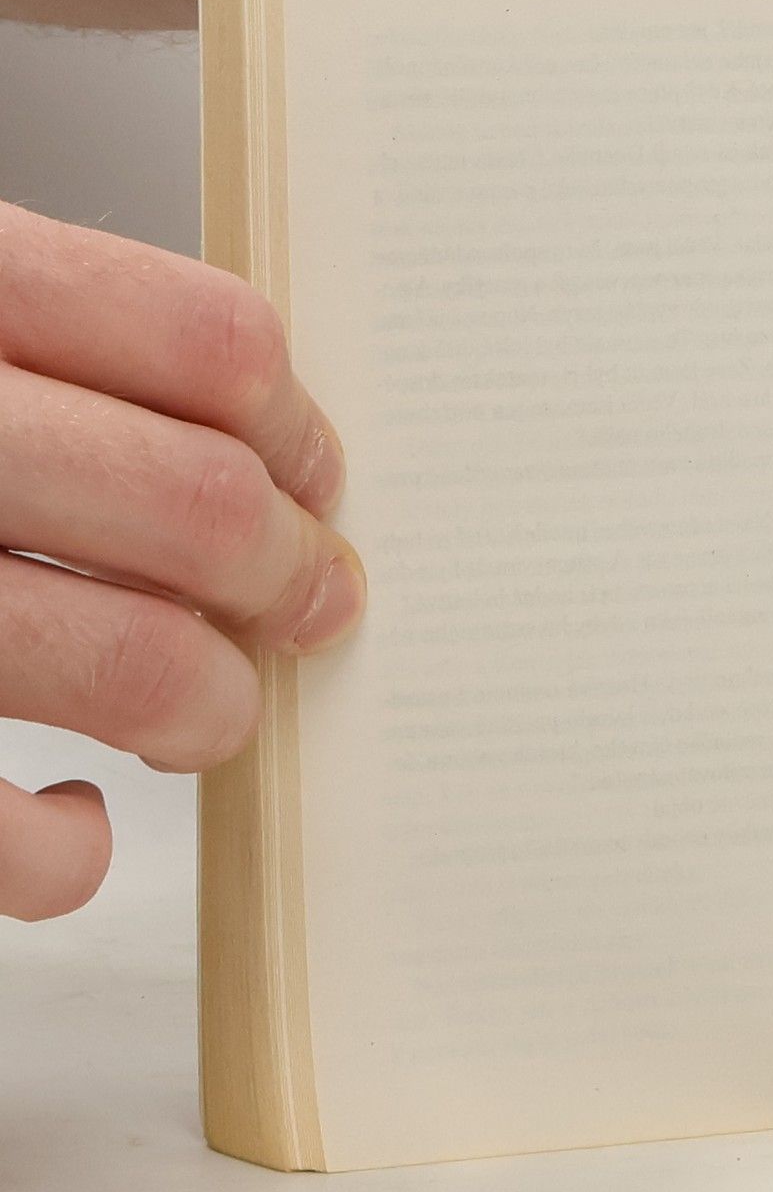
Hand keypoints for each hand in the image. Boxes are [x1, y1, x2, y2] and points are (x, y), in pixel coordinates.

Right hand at [0, 203, 363, 919]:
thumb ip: (38, 340)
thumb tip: (256, 447)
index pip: (208, 344)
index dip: (296, 426)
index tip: (315, 477)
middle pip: (199, 507)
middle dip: (285, 575)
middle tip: (300, 604)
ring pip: (131, 663)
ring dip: (210, 704)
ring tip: (206, 710)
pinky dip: (61, 851)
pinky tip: (65, 821)